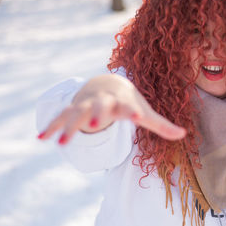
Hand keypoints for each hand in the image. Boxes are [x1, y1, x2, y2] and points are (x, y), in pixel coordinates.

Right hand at [37, 74, 185, 144]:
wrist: (107, 83)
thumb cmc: (130, 102)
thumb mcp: (145, 112)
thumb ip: (162, 125)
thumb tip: (184, 134)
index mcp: (122, 102)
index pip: (128, 107)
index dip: (131, 111)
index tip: (135, 117)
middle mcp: (103, 102)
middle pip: (100, 107)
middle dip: (97, 114)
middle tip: (96, 124)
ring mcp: (86, 105)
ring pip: (76, 114)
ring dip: (69, 126)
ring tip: (62, 143)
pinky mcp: (73, 110)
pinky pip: (60, 118)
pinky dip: (51, 126)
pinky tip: (41, 138)